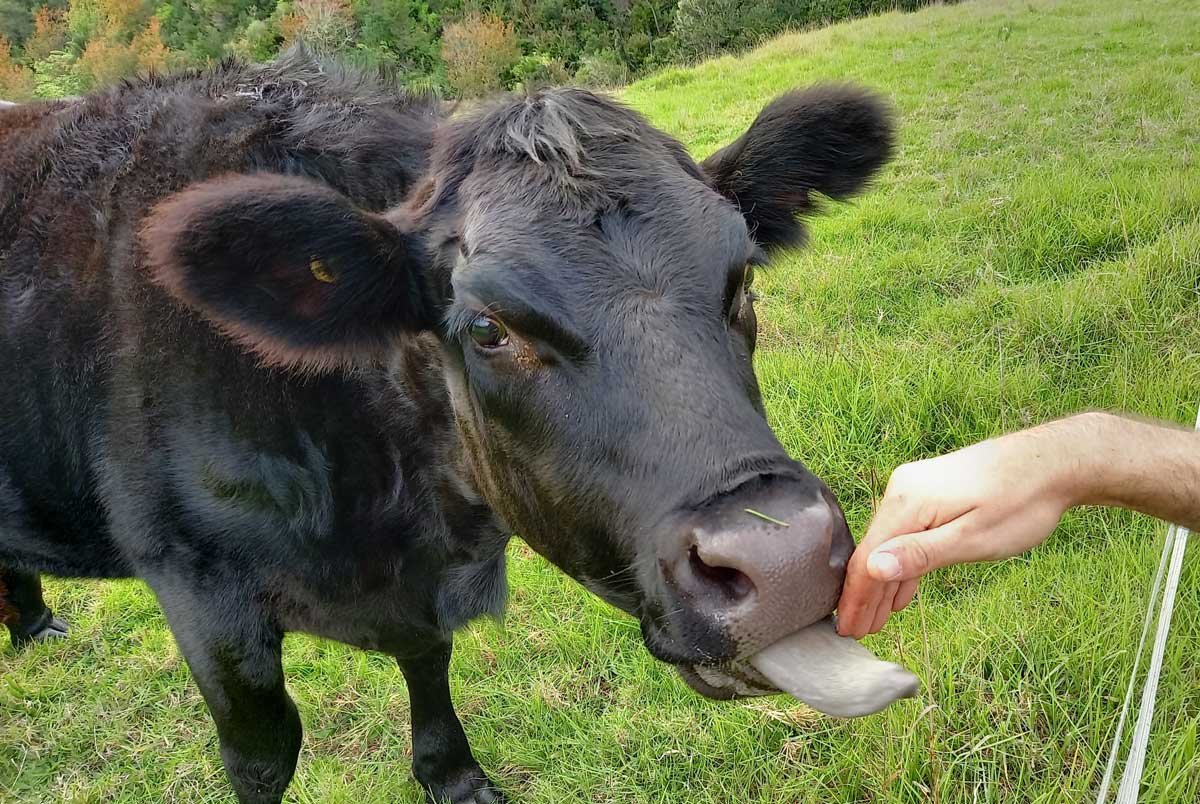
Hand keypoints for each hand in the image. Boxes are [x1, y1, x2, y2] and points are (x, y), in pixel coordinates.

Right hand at [835, 422, 1081, 637]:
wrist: (1053, 461)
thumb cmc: (1020, 503)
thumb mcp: (972, 538)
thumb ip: (919, 554)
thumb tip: (871, 568)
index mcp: (906, 501)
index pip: (868, 557)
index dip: (856, 596)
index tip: (846, 628)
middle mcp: (902, 490)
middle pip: (875, 551)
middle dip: (865, 594)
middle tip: (856, 633)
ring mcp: (915, 489)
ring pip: (891, 543)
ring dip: (884, 583)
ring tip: (876, 621)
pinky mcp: (931, 492)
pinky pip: (907, 533)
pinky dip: (905, 563)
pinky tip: (901, 590)